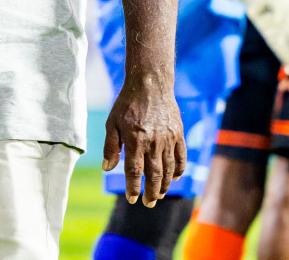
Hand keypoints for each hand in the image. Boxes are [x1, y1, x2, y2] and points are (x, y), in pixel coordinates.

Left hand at [102, 73, 185, 205]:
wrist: (150, 84)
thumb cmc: (127, 103)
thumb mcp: (112, 123)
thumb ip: (110, 146)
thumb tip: (107, 168)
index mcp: (135, 140)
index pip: (134, 171)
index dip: (133, 187)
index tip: (132, 199)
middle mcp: (153, 142)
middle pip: (154, 174)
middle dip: (151, 192)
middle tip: (148, 203)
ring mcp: (168, 138)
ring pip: (168, 169)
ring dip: (164, 185)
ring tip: (159, 194)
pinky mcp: (178, 134)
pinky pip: (181, 156)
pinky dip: (179, 169)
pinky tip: (174, 178)